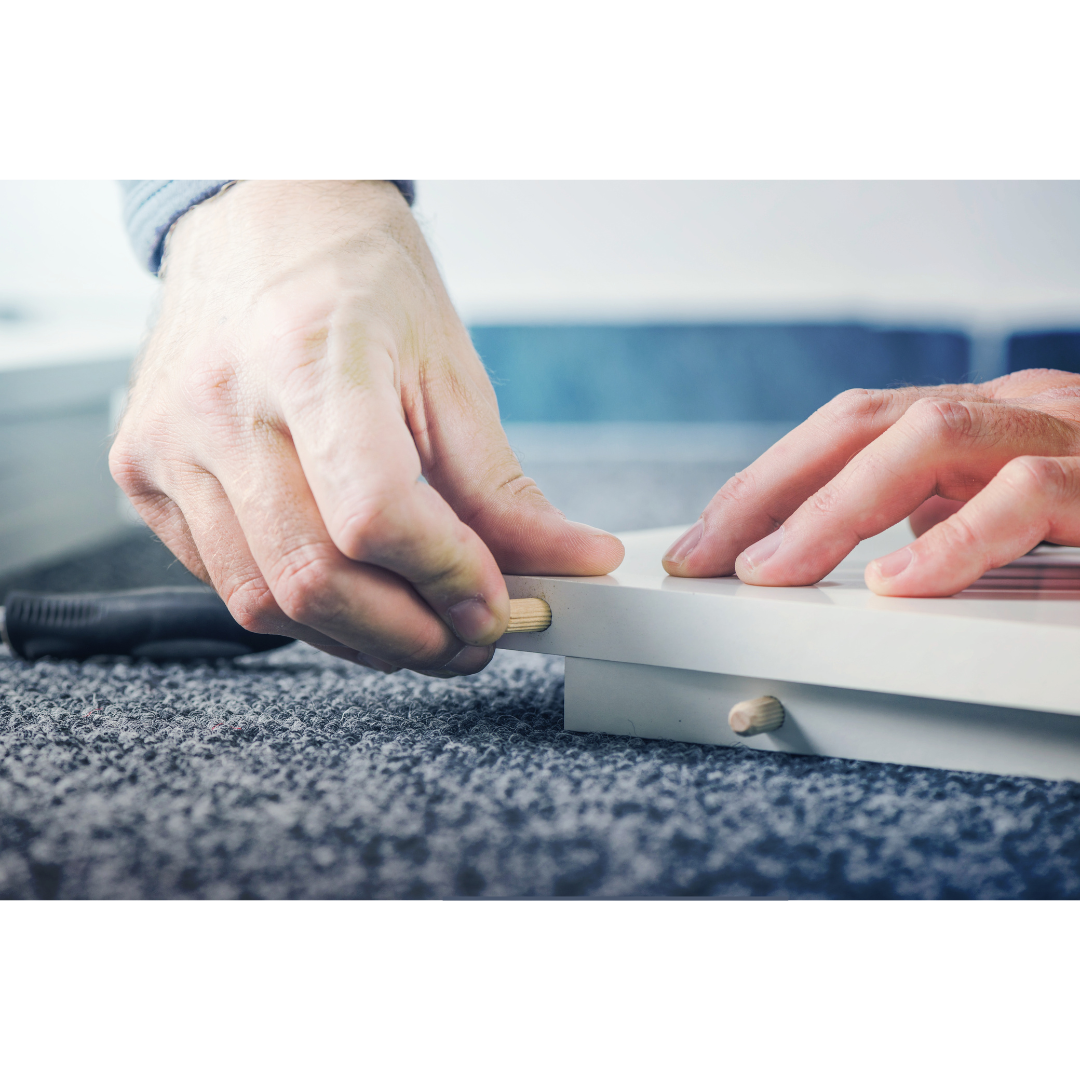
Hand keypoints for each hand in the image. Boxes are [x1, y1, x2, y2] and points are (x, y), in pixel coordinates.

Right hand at [111, 180, 621, 673]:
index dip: (447, 578)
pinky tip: (348, 590)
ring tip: (416, 624)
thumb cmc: (355, 278)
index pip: (375, 516)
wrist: (263, 223)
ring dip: (357, 637)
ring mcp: (168, 443)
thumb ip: (502, 487)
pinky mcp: (143, 473)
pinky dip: (299, 609)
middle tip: (466, 637)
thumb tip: (568, 560)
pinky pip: (224, 581)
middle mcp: (221, 405)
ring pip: (264, 600)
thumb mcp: (449, 371)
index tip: (495, 601)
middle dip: (410, 635)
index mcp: (310, 357)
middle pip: (314, 578)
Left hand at [662, 368, 1079, 596]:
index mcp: (974, 420)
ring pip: (929, 440)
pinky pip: (1027, 495)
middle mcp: (1010, 411)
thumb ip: (939, 518)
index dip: (763, 482)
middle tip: (702, 555)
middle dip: (768, 490)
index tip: (699, 540)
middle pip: (861, 422)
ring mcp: (1066, 433)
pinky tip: (898, 586)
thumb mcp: (1005, 516)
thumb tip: (860, 553)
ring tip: (771, 571)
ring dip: (834, 510)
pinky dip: (954, 543)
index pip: (843, 430)